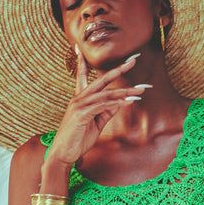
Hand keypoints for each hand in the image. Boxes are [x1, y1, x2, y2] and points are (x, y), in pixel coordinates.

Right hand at [46, 49, 147, 166]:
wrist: (63, 154)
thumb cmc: (77, 139)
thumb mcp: (95, 123)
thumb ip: (106, 111)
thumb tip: (120, 102)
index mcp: (80, 99)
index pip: (83, 75)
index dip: (84, 62)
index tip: (82, 49)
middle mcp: (79, 98)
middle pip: (101, 80)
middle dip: (118, 69)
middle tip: (133, 60)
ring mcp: (79, 105)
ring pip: (106, 93)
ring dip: (125, 92)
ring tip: (141, 90)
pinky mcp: (82, 114)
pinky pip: (103, 105)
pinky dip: (117, 103)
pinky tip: (128, 102)